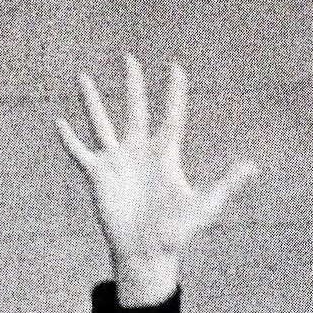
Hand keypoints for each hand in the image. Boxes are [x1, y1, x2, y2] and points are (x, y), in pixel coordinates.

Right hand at [55, 56, 256, 305]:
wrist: (147, 254)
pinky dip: (70, 139)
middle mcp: (139, 151)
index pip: (171, 116)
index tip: (176, 67)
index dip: (175, 93)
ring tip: (84, 77)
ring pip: (101, 122)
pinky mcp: (98, 176)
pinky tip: (59, 122)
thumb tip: (252, 166)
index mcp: (164, 154)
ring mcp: (117, 161)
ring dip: (92, 101)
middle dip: (133, 84)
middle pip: (135, 108)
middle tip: (129, 57)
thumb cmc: (176, 232)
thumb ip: (225, 184)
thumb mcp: (204, 206)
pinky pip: (80, 152)